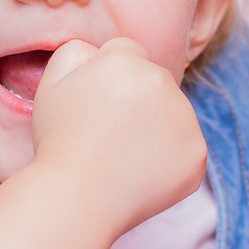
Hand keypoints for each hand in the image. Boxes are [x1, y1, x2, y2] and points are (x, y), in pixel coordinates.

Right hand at [30, 38, 206, 236]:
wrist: (75, 198)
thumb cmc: (59, 141)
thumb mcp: (51, 84)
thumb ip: (75, 51)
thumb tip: (99, 50)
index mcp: (127, 61)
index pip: (128, 53)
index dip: (109, 79)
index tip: (97, 107)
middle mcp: (162, 82)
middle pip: (154, 81)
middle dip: (137, 100)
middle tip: (107, 134)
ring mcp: (185, 119)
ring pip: (172, 113)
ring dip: (156, 127)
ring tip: (122, 156)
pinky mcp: (197, 154)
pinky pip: (186, 147)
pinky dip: (169, 159)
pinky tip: (140, 172)